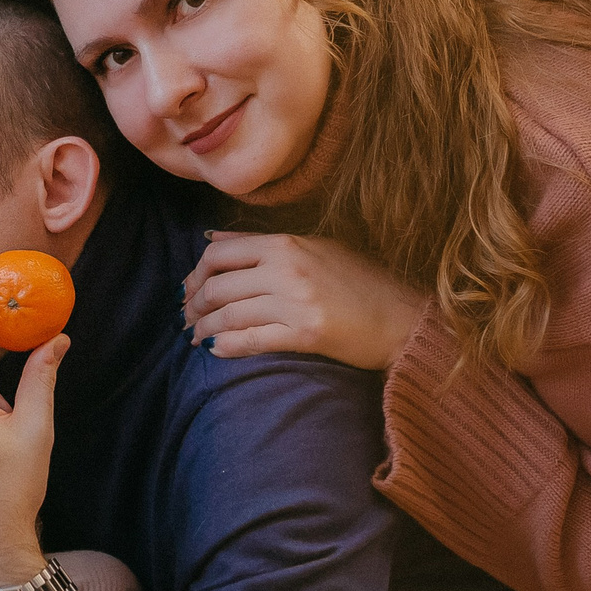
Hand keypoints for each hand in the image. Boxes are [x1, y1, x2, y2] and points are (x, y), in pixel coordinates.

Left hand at [182, 232, 428, 366]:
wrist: (403, 318)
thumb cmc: (362, 282)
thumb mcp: (314, 248)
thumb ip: (261, 243)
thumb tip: (212, 238)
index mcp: (287, 244)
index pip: (220, 254)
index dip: (196, 274)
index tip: (189, 289)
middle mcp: (288, 269)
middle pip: (218, 285)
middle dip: (194, 305)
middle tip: (186, 318)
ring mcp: (296, 301)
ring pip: (229, 314)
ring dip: (204, 329)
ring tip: (195, 338)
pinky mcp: (306, 334)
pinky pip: (251, 340)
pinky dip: (226, 347)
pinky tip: (215, 352)